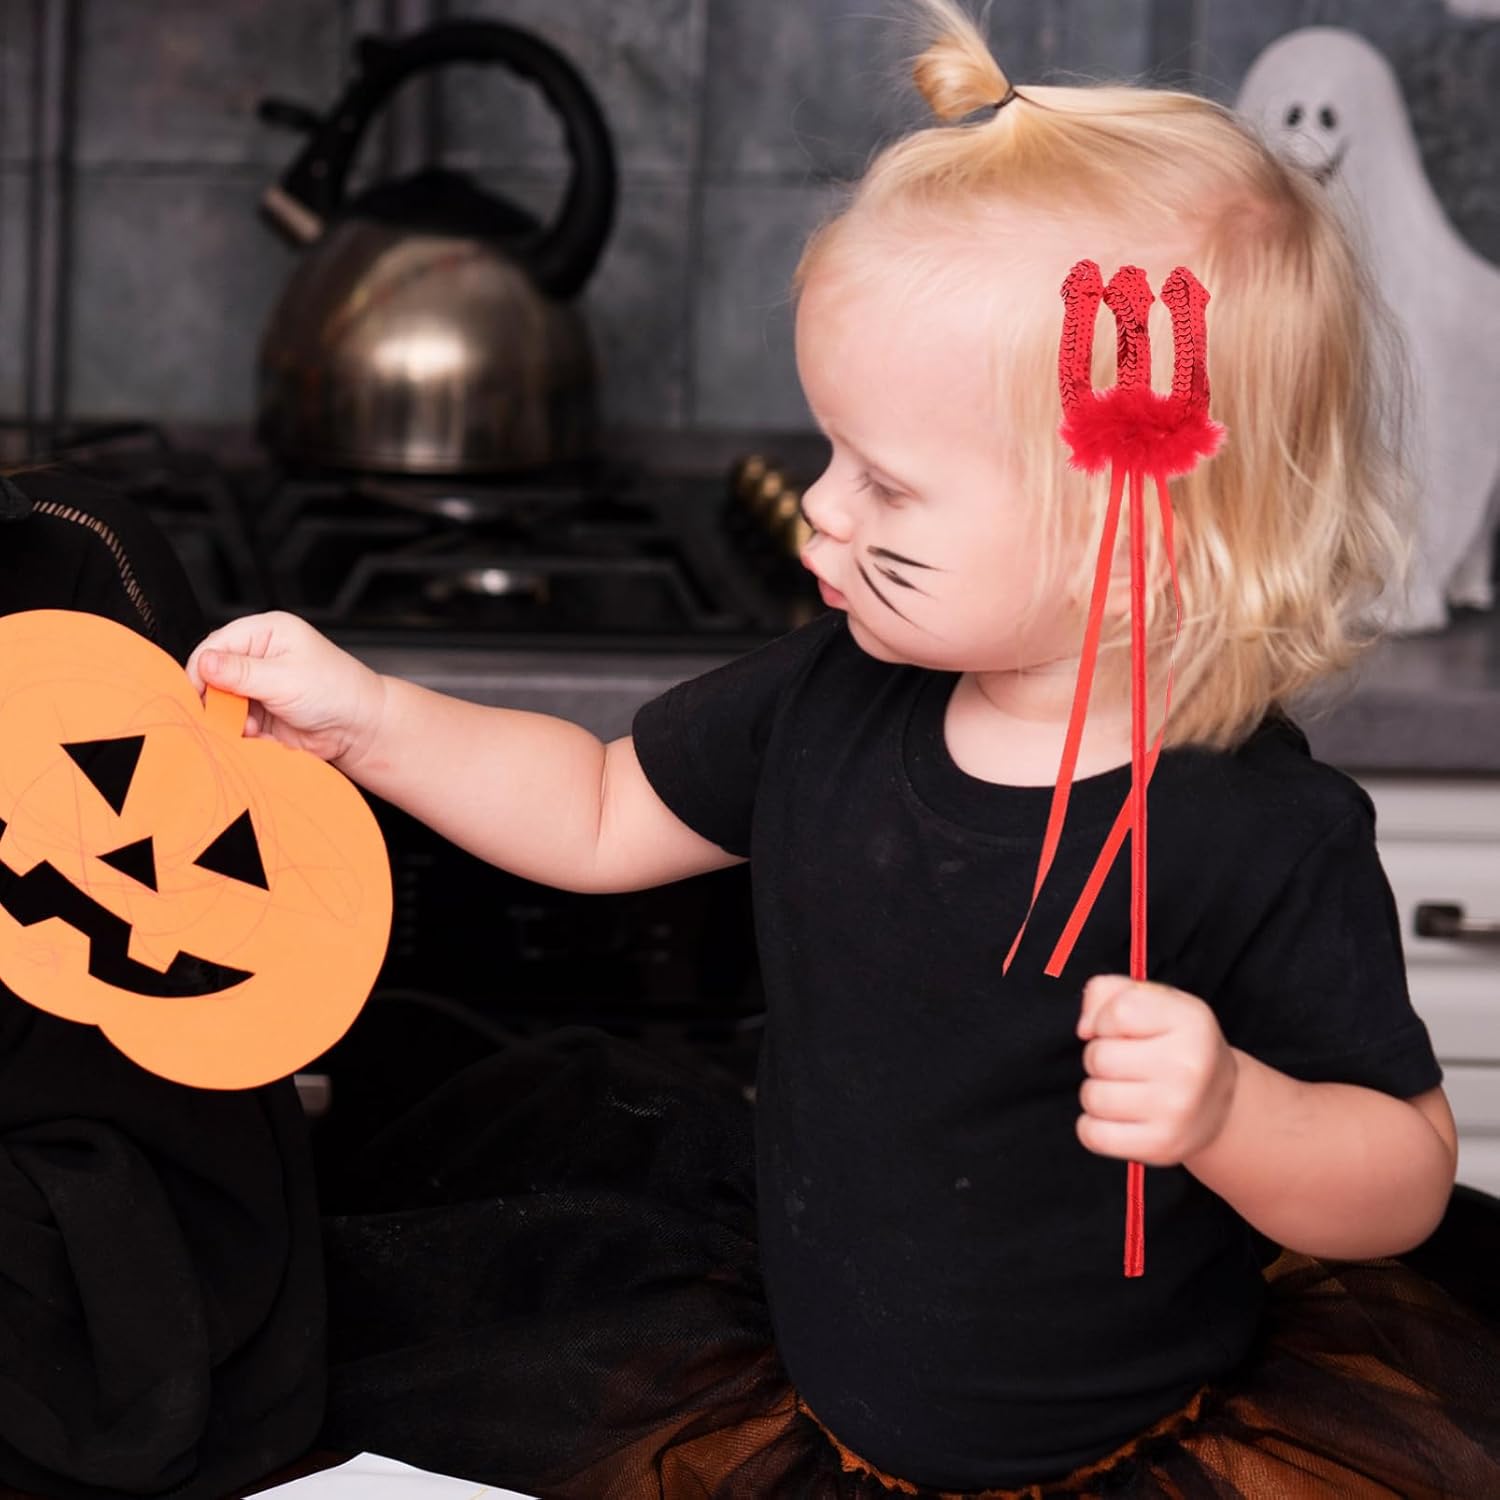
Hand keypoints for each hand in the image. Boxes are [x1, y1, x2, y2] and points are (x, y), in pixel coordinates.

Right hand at [186, 611, 386, 768]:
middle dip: (216, 697)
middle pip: (214, 673)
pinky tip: (258, 735)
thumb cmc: (337, 692)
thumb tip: (204, 663)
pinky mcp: (262, 711)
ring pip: (222, 701)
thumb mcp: (285, 678)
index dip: (201, 668)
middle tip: (222, 715)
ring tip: (249, 727)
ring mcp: (260, 685)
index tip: (196, 694)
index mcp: (267, 632)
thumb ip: (241, 673)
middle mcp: (261, 655)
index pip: (216, 644)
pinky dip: (241, 731)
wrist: (361, 729)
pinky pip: (235, 721)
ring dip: (229, 717)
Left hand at [1076, 975, 1237, 1166]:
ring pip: (1092, 1097)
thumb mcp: (1155, 1001)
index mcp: (1191, 1021)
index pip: (1119, 1011)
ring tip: (1124, 1089)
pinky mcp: (1161, 1147)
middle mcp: (1188, 1067)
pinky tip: (1117, 1117)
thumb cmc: (1174, 1043)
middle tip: (1126, 1063)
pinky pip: (1092, 1135)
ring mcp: (1176, 1111)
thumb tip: (1084, 1028)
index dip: (1107, 1019)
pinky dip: (1094, 1126)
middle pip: (1098, 1057)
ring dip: (1097, 1092)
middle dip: (1100, 1057)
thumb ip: (1108, 992)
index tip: (1122, 1030)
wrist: (1221, 1103)